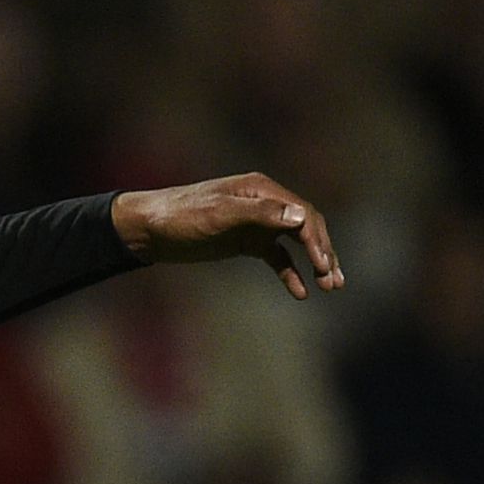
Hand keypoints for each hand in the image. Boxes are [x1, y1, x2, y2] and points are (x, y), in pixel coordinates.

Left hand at [112, 172, 345, 300]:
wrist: (149, 229)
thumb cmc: (181, 216)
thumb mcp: (219, 214)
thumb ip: (259, 214)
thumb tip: (301, 216)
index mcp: (262, 190)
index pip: (302, 214)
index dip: (317, 240)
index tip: (325, 266)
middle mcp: (265, 204)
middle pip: (306, 227)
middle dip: (323, 253)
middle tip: (335, 281)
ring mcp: (256, 224)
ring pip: (295, 243)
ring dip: (314, 263)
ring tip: (330, 287)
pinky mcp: (246, 242)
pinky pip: (276, 257)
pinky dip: (290, 273)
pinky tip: (301, 292)